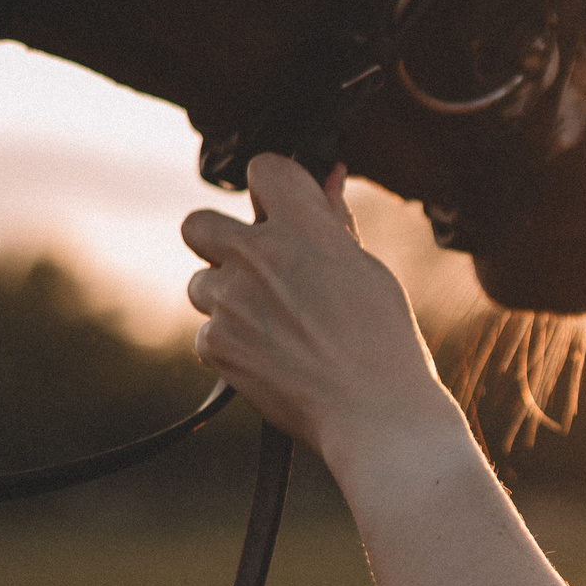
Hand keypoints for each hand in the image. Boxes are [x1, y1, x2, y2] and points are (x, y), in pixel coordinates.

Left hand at [181, 154, 454, 462]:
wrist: (376, 416)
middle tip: (253, 271)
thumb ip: (333, 224)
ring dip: (227, 300)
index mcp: (308, 230)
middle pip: (199, 223)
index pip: (263, 169)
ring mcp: (233, 301)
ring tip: (275, 330)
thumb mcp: (369, 273)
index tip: (278, 210)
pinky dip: (231, 346)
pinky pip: (207, 333)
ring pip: (200, 284)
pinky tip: (271, 361)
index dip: (269, 189)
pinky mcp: (216, 345)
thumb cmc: (386, 346)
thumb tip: (326, 179)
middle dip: (218, 243)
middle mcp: (262, 256)